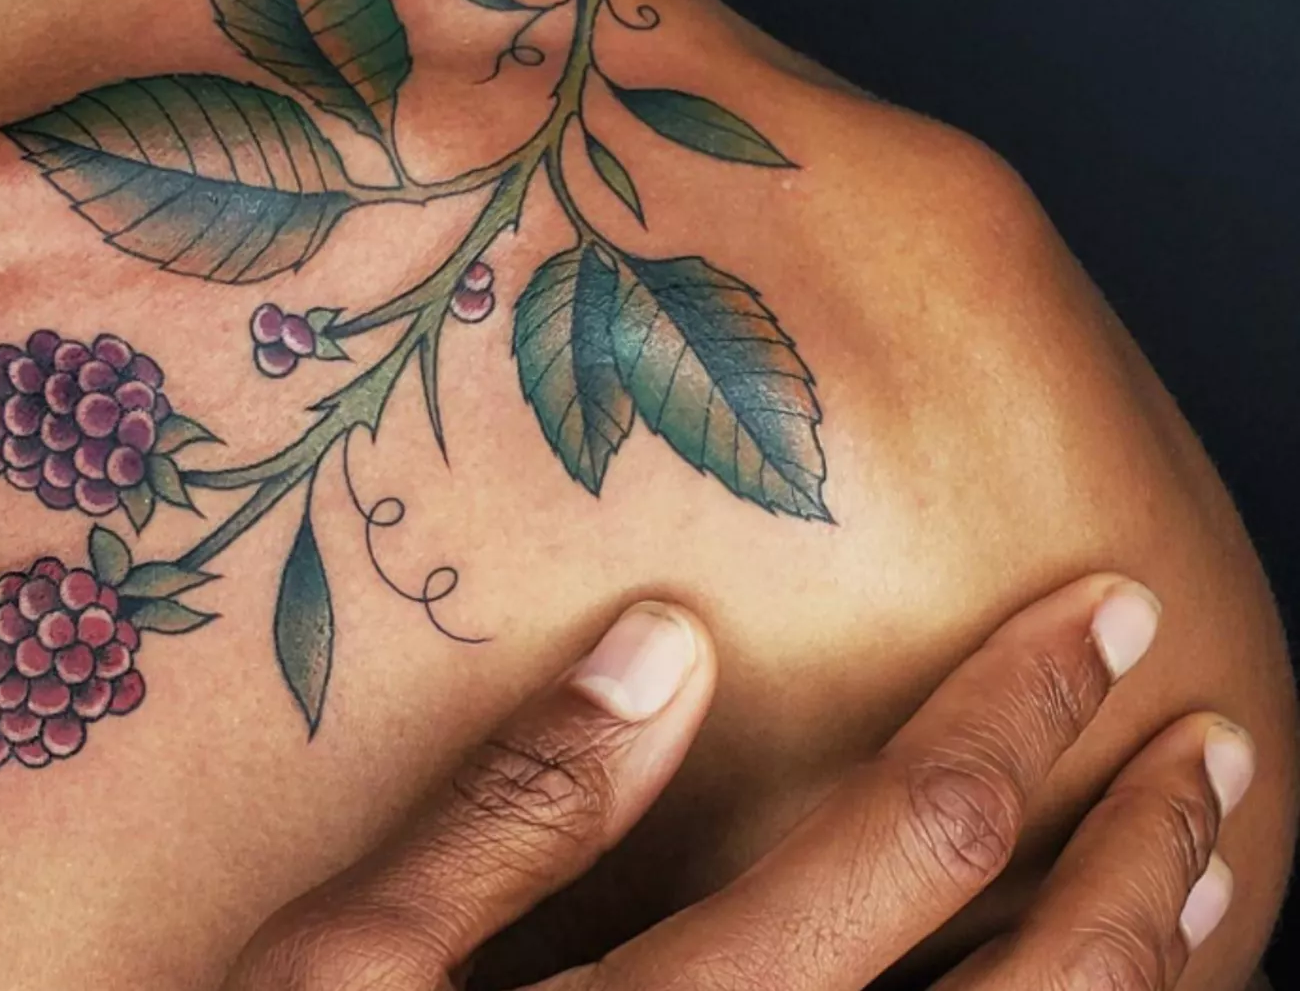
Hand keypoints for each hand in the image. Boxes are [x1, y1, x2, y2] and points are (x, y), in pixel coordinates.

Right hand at [223, 576, 1254, 989]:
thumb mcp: (354, 967)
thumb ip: (517, 806)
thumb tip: (666, 642)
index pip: (924, 833)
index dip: (1026, 707)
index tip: (1098, 613)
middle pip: (1047, 985)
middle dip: (1143, 845)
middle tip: (1204, 735)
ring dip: (1162, 973)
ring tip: (1215, 865)